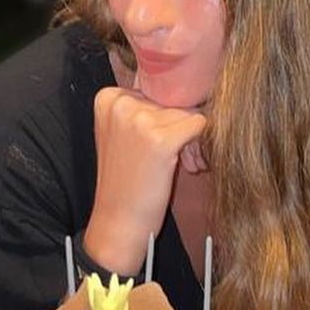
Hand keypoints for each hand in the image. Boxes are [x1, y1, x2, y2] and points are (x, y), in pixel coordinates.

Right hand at [84, 86, 206, 272]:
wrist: (118, 221)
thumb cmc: (126, 180)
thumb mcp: (123, 133)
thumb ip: (143, 107)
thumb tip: (185, 87)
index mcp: (108, 96)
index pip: (156, 88)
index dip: (163, 114)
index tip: (153, 141)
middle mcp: (122, 102)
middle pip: (174, 99)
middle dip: (177, 125)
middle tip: (164, 156)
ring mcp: (140, 119)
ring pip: (189, 112)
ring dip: (188, 137)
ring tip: (170, 163)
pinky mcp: (161, 140)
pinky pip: (200, 125)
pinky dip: (197, 145)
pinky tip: (180, 164)